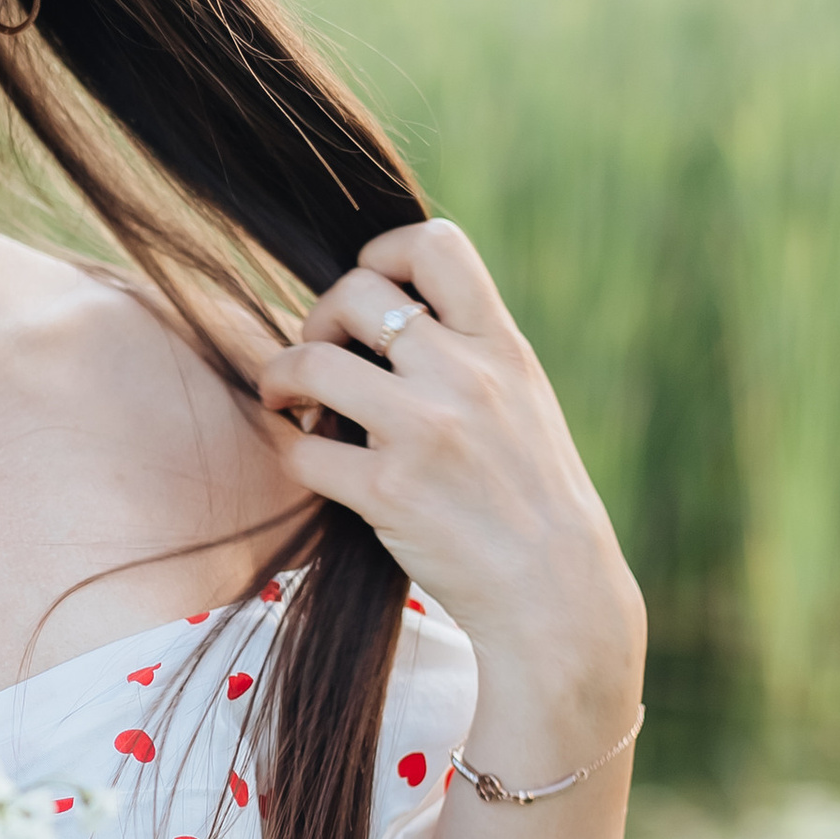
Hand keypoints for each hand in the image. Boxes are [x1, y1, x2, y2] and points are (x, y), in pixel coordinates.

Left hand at [254, 217, 644, 746]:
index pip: (436, 245)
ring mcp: (425, 432)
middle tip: (318, 355)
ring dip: (282, 376)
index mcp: (503, 346)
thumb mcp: (523, 400)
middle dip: (320, 318)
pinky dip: (296, 451)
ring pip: (313, 363)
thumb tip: (386, 309)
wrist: (558, 594)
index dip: (384, 252)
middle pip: (356, 294)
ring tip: (285, 399)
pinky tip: (313, 461)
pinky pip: (305, 449)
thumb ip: (469, 350)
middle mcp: (465, 375)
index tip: (368, 288)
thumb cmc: (532, 497)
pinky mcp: (388, 492)